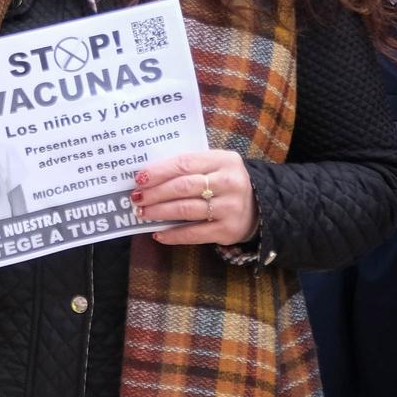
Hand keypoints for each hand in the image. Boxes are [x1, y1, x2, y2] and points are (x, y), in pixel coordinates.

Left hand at [133, 150, 257, 246]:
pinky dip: (172, 235)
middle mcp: (230, 183)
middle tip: (136, 198)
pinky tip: (158, 234)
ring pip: (186, 209)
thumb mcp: (215, 166)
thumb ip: (189, 166)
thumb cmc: (224, 182)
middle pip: (183, 187)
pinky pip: (194, 233)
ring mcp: (230, 207)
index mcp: (224, 160)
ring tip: (142, 213)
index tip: (139, 179)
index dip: (159, 172)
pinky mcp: (228, 230)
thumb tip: (148, 176)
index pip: (185, 163)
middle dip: (155, 193)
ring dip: (159, 212)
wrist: (260, 206)